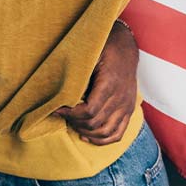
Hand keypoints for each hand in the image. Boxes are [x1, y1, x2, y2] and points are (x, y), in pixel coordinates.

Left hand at [55, 19, 139, 144]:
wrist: (125, 45)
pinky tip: (87, 137)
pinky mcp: (129, 110)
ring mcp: (127, 106)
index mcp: (110, 83)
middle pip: (95, 123)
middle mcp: (121, 98)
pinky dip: (102, 140)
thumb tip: (58, 90)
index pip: (89, 110)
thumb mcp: (89, 55)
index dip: (70, 114)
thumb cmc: (103, 47)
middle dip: (75, 122)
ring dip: (86, 132)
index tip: (56, 109)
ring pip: (106, 132)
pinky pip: (118, 134)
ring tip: (73, 125)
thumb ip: (77, 74)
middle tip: (62, 115)